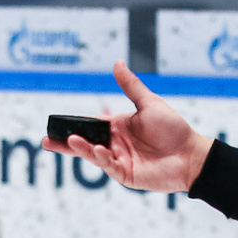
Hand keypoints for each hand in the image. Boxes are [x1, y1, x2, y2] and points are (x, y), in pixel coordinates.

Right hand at [40, 62, 212, 192]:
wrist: (191, 154)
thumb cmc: (173, 129)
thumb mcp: (148, 103)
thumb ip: (130, 86)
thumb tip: (117, 62)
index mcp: (117, 127)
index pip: (90, 125)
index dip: (72, 125)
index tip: (55, 123)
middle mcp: (115, 144)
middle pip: (85, 143)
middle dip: (65, 143)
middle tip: (47, 139)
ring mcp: (119, 160)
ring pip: (93, 155)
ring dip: (81, 149)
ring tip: (70, 141)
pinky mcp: (126, 174)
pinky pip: (109, 166)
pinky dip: (101, 159)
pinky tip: (98, 150)